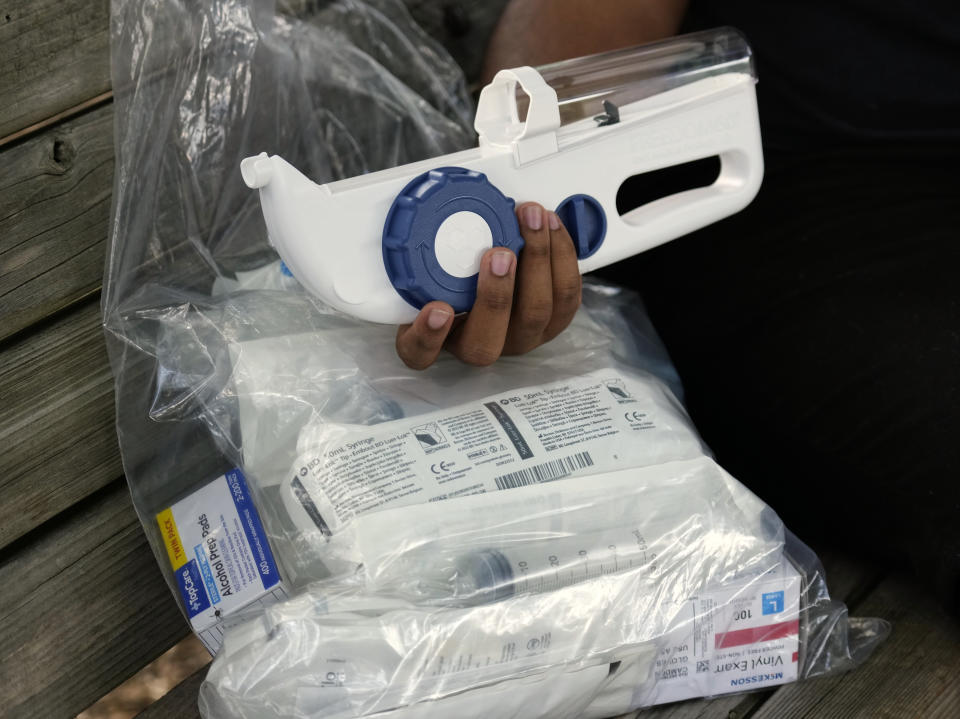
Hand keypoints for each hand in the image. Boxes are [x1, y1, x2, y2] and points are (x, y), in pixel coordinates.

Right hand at [396, 202, 581, 368]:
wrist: (497, 270)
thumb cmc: (461, 269)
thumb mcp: (434, 265)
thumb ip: (426, 256)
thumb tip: (426, 218)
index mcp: (439, 338)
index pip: (420, 353)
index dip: (427, 336)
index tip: (437, 308)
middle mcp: (480, 345)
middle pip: (487, 341)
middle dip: (496, 295)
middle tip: (499, 253)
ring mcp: (521, 337)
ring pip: (535, 314)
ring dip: (538, 261)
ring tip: (532, 218)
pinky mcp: (555, 321)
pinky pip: (567, 295)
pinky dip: (562, 254)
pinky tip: (551, 223)